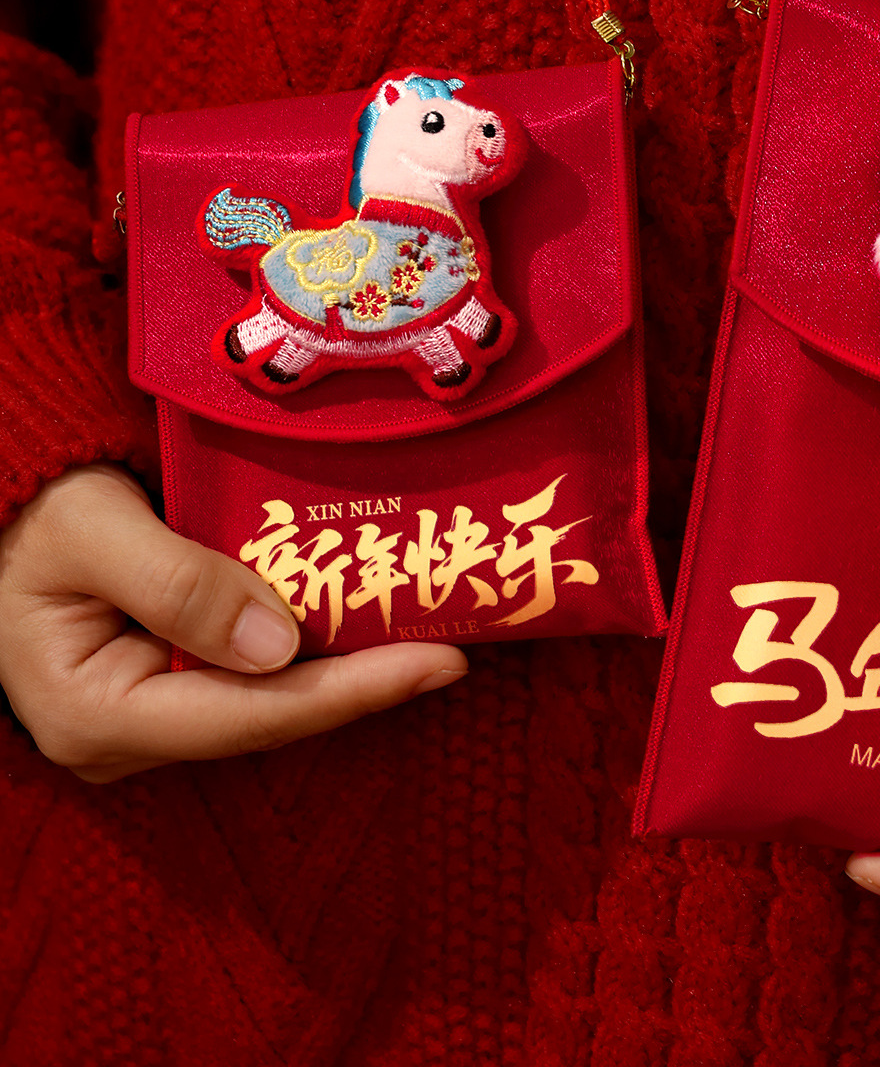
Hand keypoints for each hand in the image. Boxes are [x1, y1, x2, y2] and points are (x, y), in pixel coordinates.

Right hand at [0, 465, 467, 781]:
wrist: (1, 514)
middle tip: (466, 641)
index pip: (254, 713)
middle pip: (277, 711)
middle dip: (371, 679)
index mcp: (100, 715)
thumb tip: (281, 643)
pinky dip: (323, 642)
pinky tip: (381, 614)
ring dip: (357, 662)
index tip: (443, 662)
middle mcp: (137, 733)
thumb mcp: (87, 532)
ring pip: (278, 694)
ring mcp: (160, 711)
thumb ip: (176, 582)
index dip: (355, 691)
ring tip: (444, 626)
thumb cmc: (30, 517)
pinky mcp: (179, 681)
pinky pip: (264, 668)